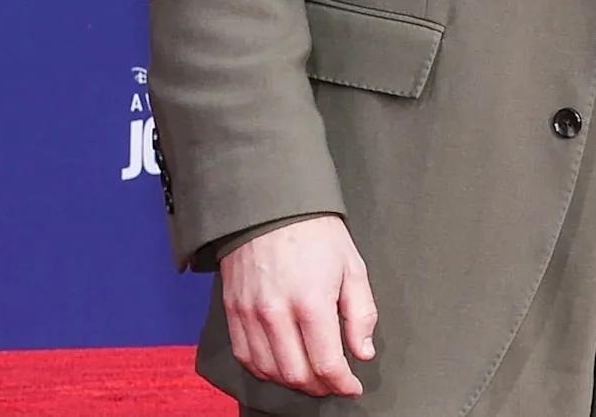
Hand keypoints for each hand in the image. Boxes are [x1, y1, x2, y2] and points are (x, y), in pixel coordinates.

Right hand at [220, 214, 377, 396]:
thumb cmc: (318, 236)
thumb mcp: (353, 267)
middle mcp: (276, 314)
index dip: (342, 383)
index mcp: (311, 302)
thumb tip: (362, 353)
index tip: (353, 387)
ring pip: (269, 371)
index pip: (326, 362)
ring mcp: (250, 316)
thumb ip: (361, 313)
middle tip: (335, 384)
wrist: (270, 208)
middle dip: (319, 387)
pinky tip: (283, 366)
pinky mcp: (232, 313)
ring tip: (312, 377)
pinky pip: (246, 357)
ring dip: (293, 382)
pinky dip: (266, 370)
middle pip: (296, 374)